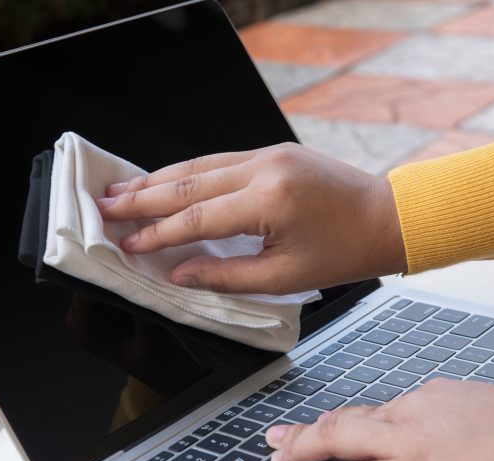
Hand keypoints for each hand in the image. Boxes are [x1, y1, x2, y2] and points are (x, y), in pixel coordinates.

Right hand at [96, 143, 406, 293]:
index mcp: (269, 200)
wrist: (389, 218)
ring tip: (122, 188)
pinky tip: (165, 179)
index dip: (156, 232)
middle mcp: (265, 168)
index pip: (196, 217)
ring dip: (158, 178)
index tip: (125, 241)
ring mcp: (269, 154)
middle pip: (188, 181)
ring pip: (200, 164)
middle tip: (104, 204)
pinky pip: (220, 160)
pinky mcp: (274, 152)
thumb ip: (226, 276)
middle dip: (142, 195)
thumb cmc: (345, 252)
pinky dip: (188, 171)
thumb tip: (179, 275)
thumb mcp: (285, 276)